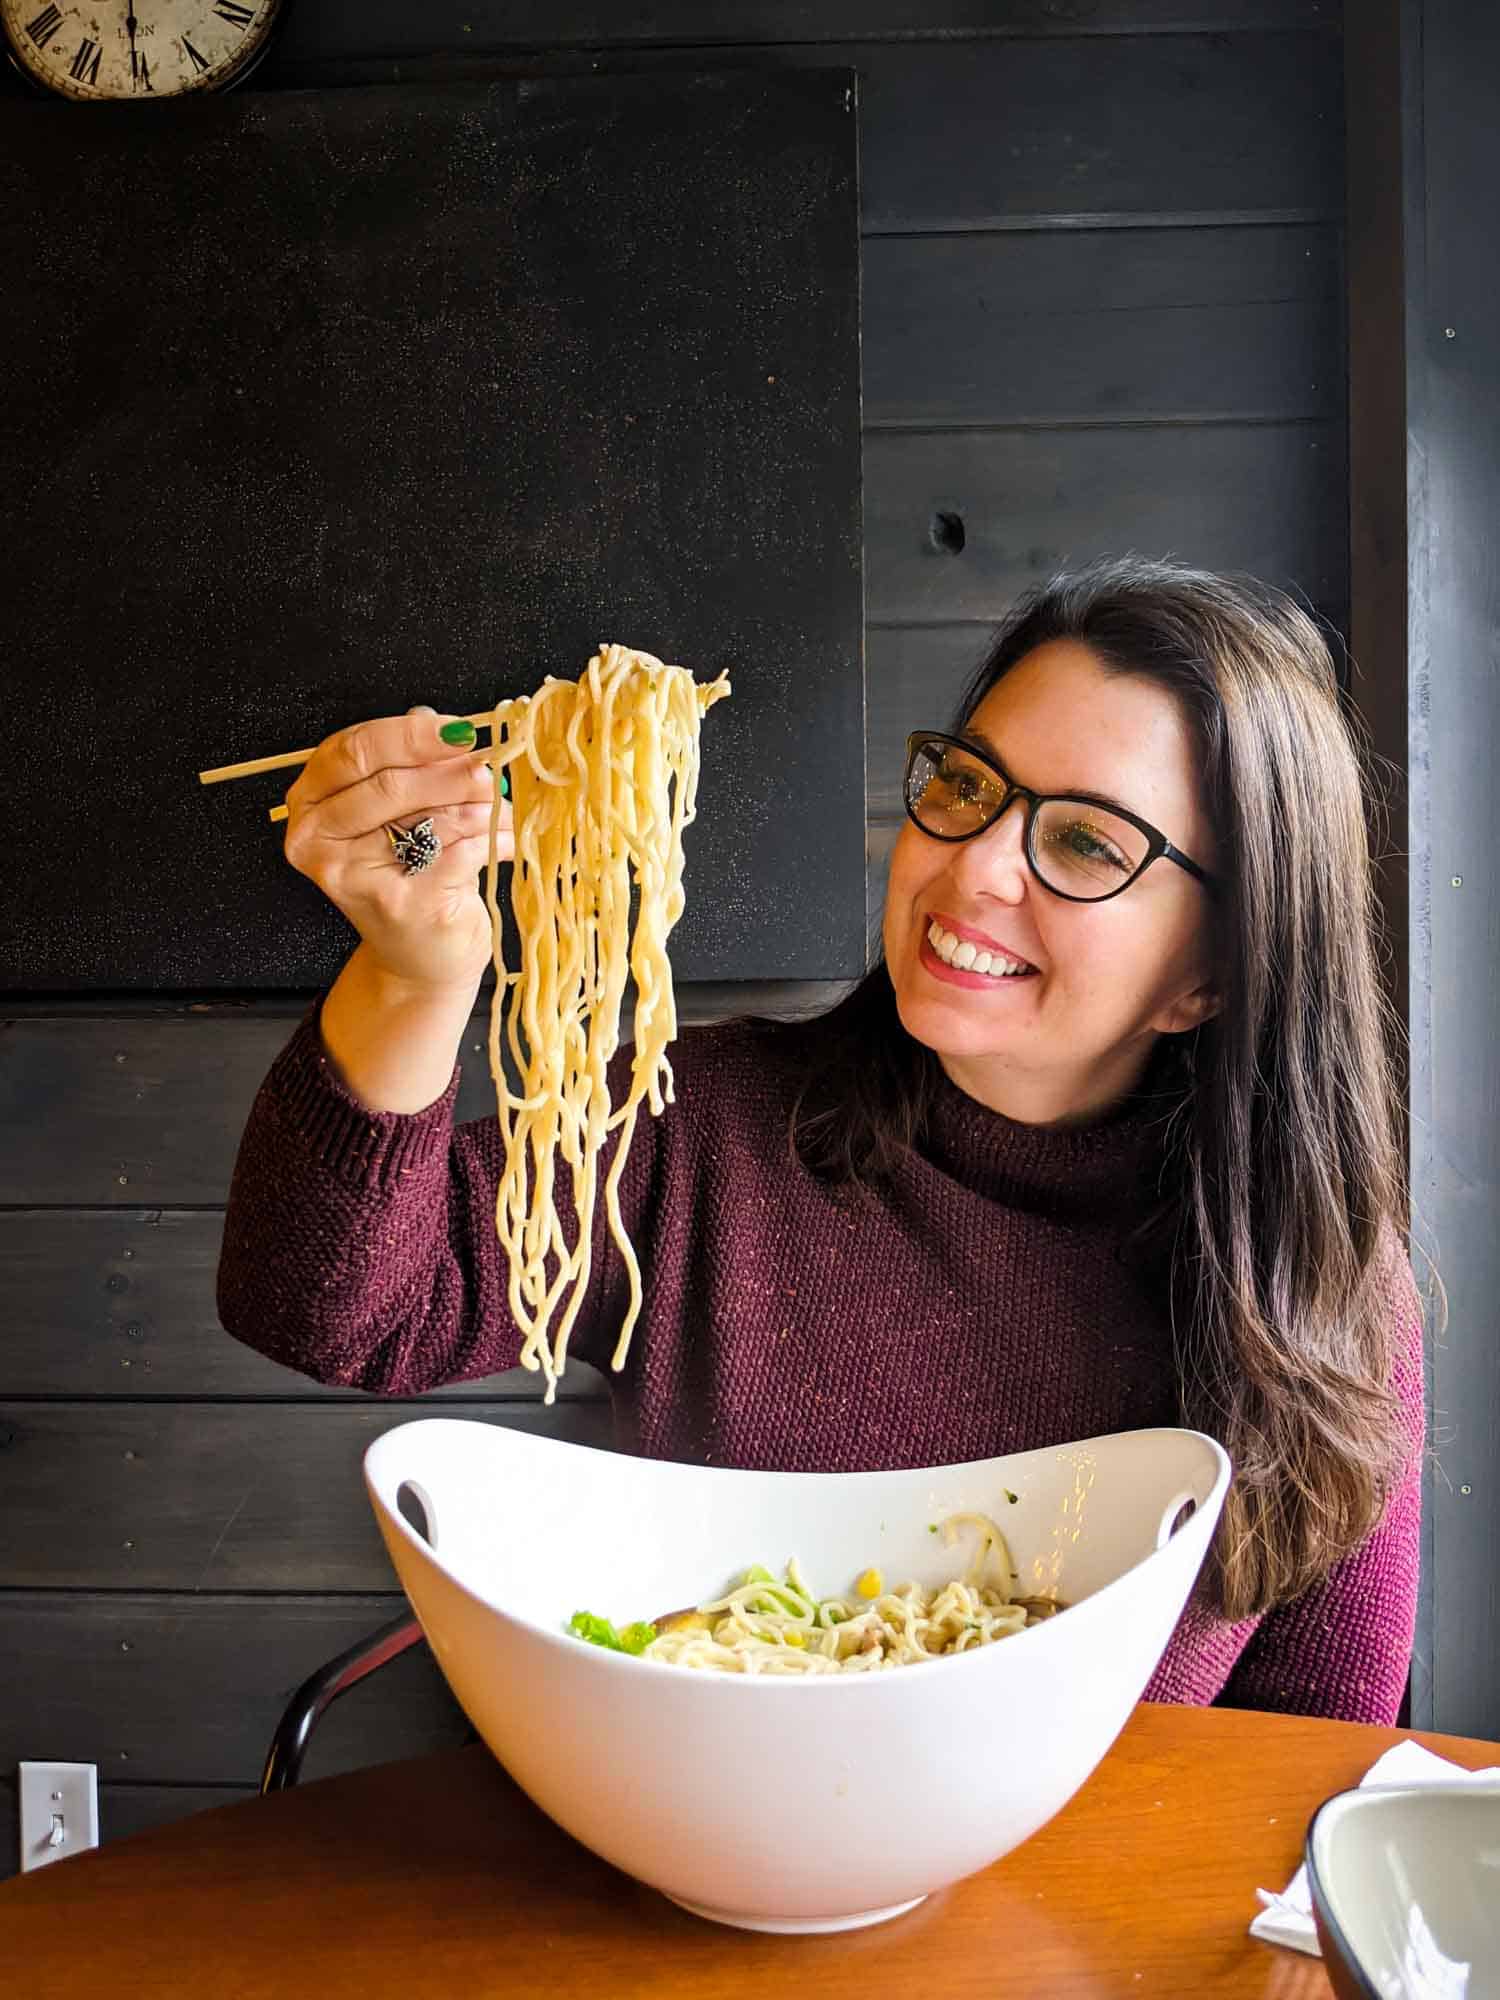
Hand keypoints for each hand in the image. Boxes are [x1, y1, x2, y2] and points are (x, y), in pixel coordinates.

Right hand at [282, 706, 510, 993]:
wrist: (418, 955)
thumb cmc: (408, 875)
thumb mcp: (396, 812)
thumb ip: (405, 763)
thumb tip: (436, 721)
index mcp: (310, 804)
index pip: (354, 750)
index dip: (412, 734)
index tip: (459, 729)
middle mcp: (318, 841)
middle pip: (390, 783)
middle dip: (450, 770)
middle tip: (490, 765)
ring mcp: (356, 877)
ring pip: (430, 817)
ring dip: (479, 806)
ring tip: (500, 806)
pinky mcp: (401, 904)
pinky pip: (458, 851)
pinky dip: (493, 840)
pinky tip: (505, 840)